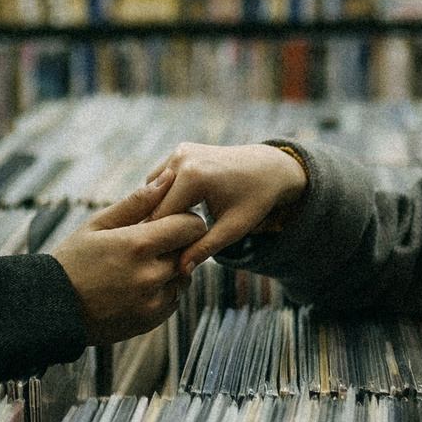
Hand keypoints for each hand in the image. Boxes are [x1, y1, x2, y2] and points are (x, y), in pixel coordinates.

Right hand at [51, 176, 209, 344]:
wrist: (53, 309)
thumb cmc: (72, 261)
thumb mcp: (98, 224)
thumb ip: (137, 202)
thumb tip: (167, 178)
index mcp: (137, 245)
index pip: (190, 226)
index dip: (185, 218)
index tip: (172, 218)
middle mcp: (150, 275)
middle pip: (190, 250)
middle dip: (178, 241)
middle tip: (155, 240)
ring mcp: (152, 301)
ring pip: (185, 275)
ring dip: (174, 266)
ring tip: (144, 262)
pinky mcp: (151, 320)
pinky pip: (175, 298)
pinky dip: (165, 288)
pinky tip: (140, 283)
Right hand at [141, 142, 308, 275]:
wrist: (270, 167)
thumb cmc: (256, 200)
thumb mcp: (233, 228)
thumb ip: (205, 248)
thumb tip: (181, 270)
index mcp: (193, 176)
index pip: (161, 215)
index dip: (160, 239)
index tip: (162, 257)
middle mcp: (181, 158)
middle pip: (153, 202)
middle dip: (157, 226)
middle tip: (162, 249)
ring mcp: (179, 151)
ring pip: (152, 190)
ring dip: (158, 210)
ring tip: (170, 232)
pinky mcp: (180, 150)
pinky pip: (160, 179)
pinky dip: (163, 196)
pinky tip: (176, 214)